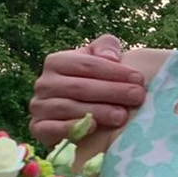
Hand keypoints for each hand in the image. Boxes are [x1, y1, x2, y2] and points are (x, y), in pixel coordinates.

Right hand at [30, 35, 146, 144]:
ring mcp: (39, 106)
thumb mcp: (97, 59)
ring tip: (123, 116)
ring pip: (69, 107)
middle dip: (112, 91)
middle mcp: (44, 83)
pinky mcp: (38, 128)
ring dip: (99, 111)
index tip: (139, 79)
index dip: (115, 71)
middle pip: (80, 86)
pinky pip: (52, 128)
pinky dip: (72, 128)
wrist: (70, 115)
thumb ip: (106, 47)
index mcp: (57, 61)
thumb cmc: (90, 82)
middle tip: (137, 97)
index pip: (87, 65)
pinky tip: (94, 127)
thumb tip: (110, 57)